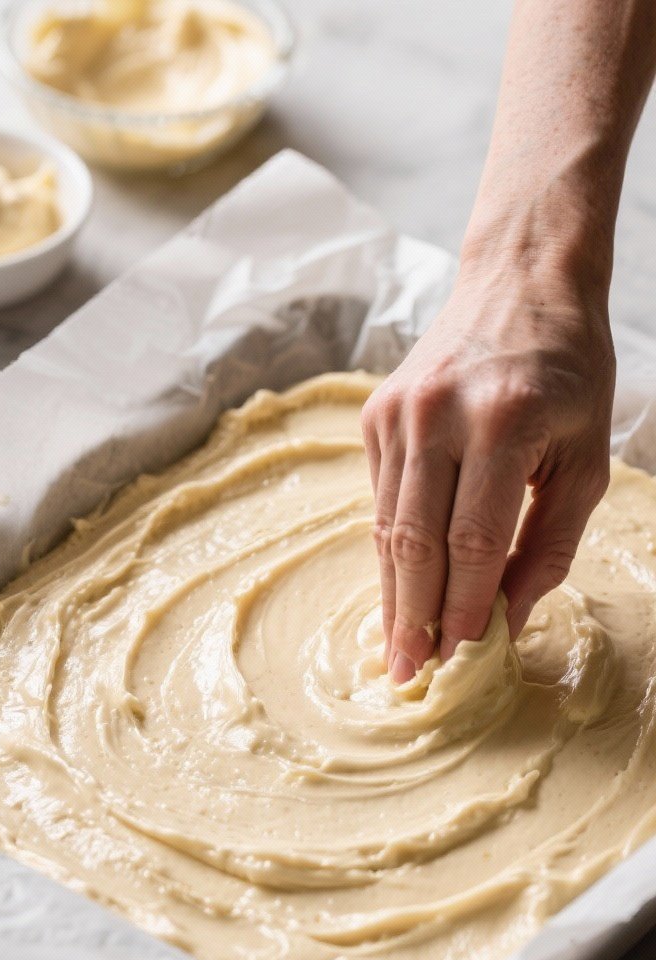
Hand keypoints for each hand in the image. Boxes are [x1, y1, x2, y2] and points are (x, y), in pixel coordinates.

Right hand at [361, 248, 614, 681]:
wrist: (519, 284)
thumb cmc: (568, 374)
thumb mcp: (586, 460)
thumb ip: (549, 544)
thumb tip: (510, 619)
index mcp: (503, 420)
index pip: (474, 540)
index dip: (464, 608)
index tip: (461, 661)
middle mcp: (437, 414)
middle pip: (418, 541)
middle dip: (415, 617)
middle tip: (412, 675)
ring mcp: (396, 413)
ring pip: (389, 528)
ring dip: (394, 595)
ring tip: (398, 650)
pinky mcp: (374, 416)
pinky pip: (380, 501)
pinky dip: (391, 553)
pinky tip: (398, 593)